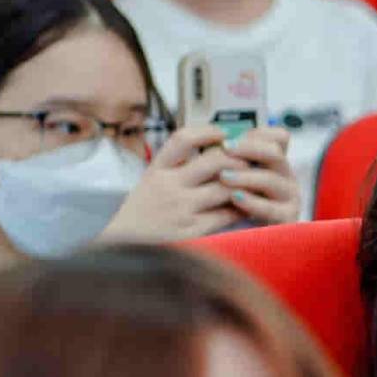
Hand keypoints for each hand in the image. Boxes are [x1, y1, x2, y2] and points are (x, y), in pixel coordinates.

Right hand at [98, 125, 238, 242]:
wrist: (122, 245)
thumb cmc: (143, 212)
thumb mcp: (151, 181)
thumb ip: (177, 166)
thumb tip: (216, 149)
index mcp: (157, 170)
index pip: (183, 139)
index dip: (208, 131)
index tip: (225, 133)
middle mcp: (169, 186)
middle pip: (214, 161)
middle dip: (238, 158)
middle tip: (252, 160)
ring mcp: (181, 209)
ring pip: (225, 188)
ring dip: (245, 184)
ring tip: (255, 182)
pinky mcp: (192, 231)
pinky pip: (226, 215)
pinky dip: (241, 209)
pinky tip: (248, 206)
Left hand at [214, 126, 298, 225]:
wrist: (247, 244)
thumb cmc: (233, 209)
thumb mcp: (232, 180)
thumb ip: (228, 161)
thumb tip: (211, 140)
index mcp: (275, 164)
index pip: (278, 137)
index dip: (256, 134)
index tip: (230, 135)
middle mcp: (286, 177)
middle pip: (275, 152)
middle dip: (248, 148)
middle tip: (225, 148)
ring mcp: (289, 197)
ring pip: (272, 179)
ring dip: (246, 175)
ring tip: (224, 176)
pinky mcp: (288, 219)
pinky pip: (271, 208)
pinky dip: (253, 202)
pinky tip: (235, 198)